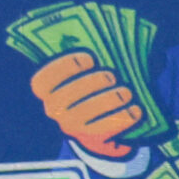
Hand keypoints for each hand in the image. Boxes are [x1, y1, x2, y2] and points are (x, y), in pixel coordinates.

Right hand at [31, 51, 145, 158]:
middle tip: (111, 76)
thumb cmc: (90, 82)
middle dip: (91, 84)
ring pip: (86, 114)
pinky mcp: (88, 137)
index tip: (89, 59)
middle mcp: (53, 108)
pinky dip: (121, 119)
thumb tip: (111, 41)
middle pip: (66, 97)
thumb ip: (89, 58)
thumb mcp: (84, 70)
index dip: (64, 68)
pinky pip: (103, 129)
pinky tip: (135, 110)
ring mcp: (70, 125)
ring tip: (126, 92)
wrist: (96, 118)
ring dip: (108, 101)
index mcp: (46, 88)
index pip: (43, 80)